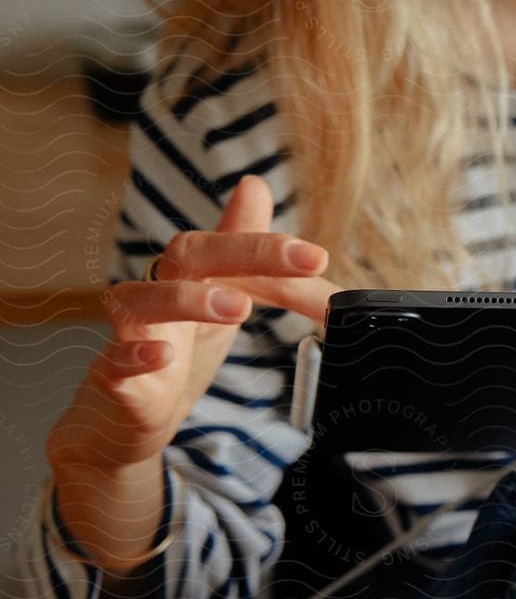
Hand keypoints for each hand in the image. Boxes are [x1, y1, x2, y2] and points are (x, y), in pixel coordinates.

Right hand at [48, 174, 339, 477]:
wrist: (132, 413)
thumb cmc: (181, 346)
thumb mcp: (225, 296)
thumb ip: (250, 255)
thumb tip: (254, 186)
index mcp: (191, 273)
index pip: (232, 247)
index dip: (276, 250)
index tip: (319, 258)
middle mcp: (158, 291)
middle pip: (190, 253)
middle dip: (248, 252)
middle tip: (303, 261)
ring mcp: (131, 332)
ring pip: (142, 300)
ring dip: (191, 300)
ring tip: (238, 307)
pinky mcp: (113, 377)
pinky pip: (114, 361)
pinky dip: (135, 355)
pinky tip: (163, 355)